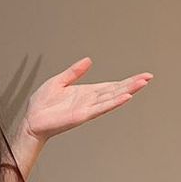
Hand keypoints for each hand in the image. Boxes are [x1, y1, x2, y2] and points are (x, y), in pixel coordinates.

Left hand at [22, 57, 152, 142]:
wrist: (31, 120)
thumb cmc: (42, 105)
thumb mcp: (59, 81)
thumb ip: (74, 72)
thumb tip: (88, 60)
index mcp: (87, 93)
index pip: (111, 86)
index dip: (126, 82)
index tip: (142, 77)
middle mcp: (91, 101)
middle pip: (116, 91)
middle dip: (133, 84)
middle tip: (148, 77)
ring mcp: (88, 108)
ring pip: (112, 98)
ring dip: (128, 91)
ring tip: (142, 84)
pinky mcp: (82, 115)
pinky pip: (101, 108)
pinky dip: (114, 102)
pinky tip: (125, 97)